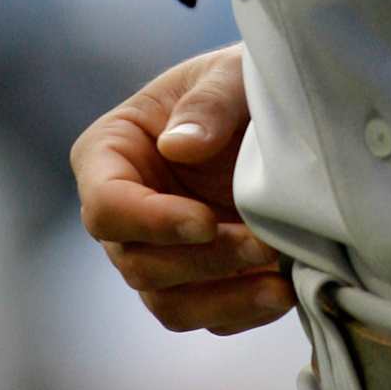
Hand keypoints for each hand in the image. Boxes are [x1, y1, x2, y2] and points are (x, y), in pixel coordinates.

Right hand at [70, 46, 295, 333]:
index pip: (106, 205)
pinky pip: (209, 315)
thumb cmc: (241, 82)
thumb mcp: (229, 75)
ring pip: (169, 303)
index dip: (151, 222)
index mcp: (109, 154)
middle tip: (263, 244)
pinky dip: (244, 310)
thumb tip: (177, 145)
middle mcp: (124, 213)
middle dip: (203, 261)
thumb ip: (208, 103)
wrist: (283, 113)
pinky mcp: (198, 280)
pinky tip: (284, 290)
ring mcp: (159, 251)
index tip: (205, 220)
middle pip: (138, 263)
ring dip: (224, 299)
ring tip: (279, 287)